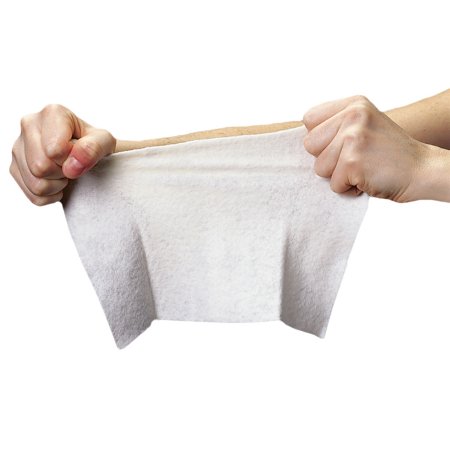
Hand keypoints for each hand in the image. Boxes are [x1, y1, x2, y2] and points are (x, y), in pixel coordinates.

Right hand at [9, 104, 115, 205]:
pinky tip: (58, 180)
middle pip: (41, 167)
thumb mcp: (105, 142)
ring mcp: (18, 147)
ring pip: (36, 184)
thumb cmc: (95, 144)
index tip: (79, 152)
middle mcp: (29, 125)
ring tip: (66, 171)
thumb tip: (71, 166)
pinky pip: (34, 196)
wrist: (88, 155)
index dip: (72, 159)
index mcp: (52, 113)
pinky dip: (52, 195)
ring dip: (58, 185)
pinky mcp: (15, 168)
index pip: (54, 150)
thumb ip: (94, 148)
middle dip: (64, 172)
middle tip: (73, 164)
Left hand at [302, 95, 431, 202]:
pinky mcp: (353, 162)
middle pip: (309, 145)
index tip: (341, 145)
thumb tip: (301, 138)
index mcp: (353, 104)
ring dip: (339, 176)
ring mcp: (353, 137)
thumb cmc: (389, 154)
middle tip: (355, 159)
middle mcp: (353, 115)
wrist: (422, 170)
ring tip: (363, 168)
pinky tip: (368, 179)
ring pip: (319, 167)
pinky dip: (349, 189)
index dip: (321, 139)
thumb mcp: (364, 126)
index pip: (309, 120)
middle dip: (328, 159)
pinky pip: (334, 184)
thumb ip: (336, 126)